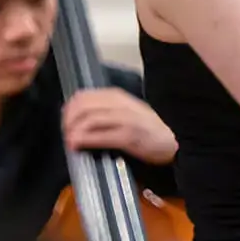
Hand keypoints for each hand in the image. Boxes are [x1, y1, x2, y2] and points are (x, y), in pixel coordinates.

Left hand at [62, 88, 177, 165]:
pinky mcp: (128, 136)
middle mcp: (119, 104)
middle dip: (68, 120)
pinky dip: (84, 139)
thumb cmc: (149, 128)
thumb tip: (79, 117)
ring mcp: (124, 119)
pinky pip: (100, 135)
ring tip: (69, 141)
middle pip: (82, 106)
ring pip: (89, 119)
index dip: (68, 109)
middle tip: (66, 133)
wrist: (174, 140)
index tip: (65, 123)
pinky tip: (77, 144)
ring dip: (73, 131)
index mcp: (117, 96)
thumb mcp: (126, 111)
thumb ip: (105, 110)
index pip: (83, 96)